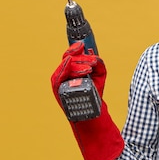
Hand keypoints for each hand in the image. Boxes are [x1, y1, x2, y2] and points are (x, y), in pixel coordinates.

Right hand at [50, 42, 122, 159]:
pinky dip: (68, 71)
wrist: (94, 115)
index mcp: (70, 71)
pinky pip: (59, 78)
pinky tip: (77, 69)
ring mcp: (59, 85)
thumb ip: (98, 64)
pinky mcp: (59, 92)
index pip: (68, 56)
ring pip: (64, 68)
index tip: (83, 45)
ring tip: (89, 69)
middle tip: (92, 63)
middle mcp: (62, 77)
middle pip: (66, 59)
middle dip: (80, 58)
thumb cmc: (95, 94)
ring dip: (77, 65)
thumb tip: (95, 58)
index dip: (74, 48)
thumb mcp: (100, 76)